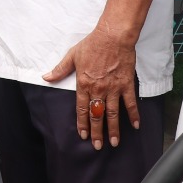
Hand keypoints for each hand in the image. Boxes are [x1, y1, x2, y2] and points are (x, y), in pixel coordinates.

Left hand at [43, 27, 141, 149]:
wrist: (113, 36)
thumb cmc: (92, 44)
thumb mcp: (72, 56)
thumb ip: (60, 69)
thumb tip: (46, 77)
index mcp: (84, 84)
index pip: (82, 109)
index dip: (83, 123)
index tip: (83, 135)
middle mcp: (98, 89)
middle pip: (97, 115)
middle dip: (97, 132)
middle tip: (97, 146)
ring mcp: (114, 88)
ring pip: (113, 114)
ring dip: (114, 129)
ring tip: (114, 142)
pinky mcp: (126, 84)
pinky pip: (130, 103)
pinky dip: (134, 115)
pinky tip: (136, 125)